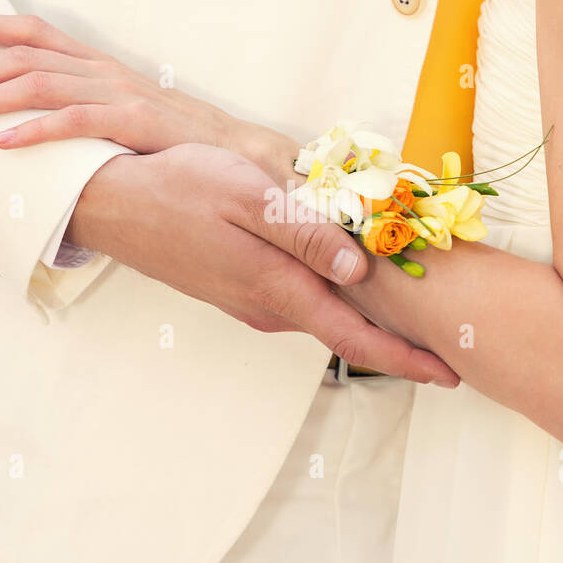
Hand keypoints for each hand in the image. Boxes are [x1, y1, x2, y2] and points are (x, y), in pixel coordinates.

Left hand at [0, 12, 296, 183]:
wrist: (243, 155)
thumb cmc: (183, 142)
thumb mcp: (127, 117)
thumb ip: (88, 111)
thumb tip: (40, 120)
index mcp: (100, 65)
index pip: (36, 33)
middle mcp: (105, 71)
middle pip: (24, 56)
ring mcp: (121, 93)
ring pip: (38, 85)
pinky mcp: (137, 122)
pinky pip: (75, 122)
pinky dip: (35, 130)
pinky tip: (3, 143)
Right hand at [72, 144, 458, 386]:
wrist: (113, 202)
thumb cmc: (178, 189)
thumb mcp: (246, 198)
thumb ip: (303, 233)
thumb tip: (358, 269)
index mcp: (276, 287)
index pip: (352, 338)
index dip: (405, 360)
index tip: (450, 374)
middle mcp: (268, 306)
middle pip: (345, 330)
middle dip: (398, 338)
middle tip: (449, 336)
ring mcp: (252, 301)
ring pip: (322, 312)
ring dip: (365, 313)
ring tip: (414, 305)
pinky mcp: (239, 289)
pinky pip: (299, 297)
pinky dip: (333, 294)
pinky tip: (349, 273)